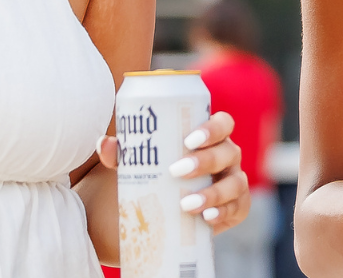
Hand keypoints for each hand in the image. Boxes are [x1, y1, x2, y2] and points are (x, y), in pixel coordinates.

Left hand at [100, 111, 249, 232]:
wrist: (164, 206)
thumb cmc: (156, 172)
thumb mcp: (140, 162)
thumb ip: (121, 152)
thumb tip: (104, 143)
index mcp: (210, 137)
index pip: (223, 123)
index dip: (212, 128)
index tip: (188, 140)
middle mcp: (227, 156)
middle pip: (229, 152)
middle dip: (205, 161)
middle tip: (176, 171)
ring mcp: (234, 182)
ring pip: (236, 183)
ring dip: (213, 193)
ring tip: (186, 204)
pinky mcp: (236, 208)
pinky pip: (238, 208)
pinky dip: (224, 213)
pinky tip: (207, 218)